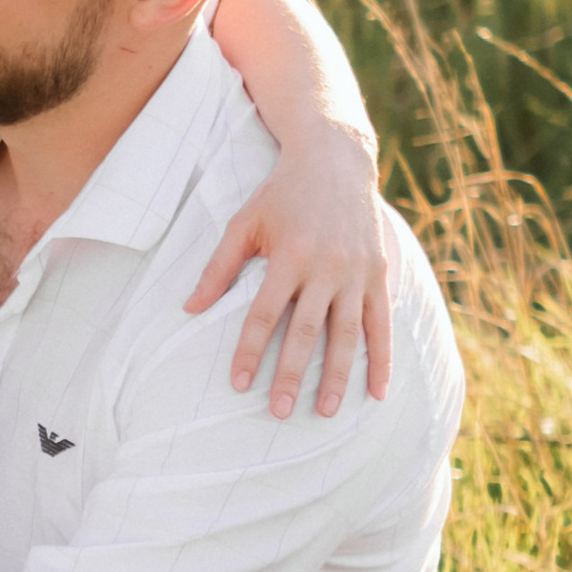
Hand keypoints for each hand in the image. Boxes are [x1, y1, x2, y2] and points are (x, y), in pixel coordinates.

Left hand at [187, 127, 391, 418]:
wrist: (336, 160)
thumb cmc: (281, 194)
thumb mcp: (244, 223)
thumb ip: (219, 267)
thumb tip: (189, 309)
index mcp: (289, 255)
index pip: (265, 314)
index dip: (251, 350)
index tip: (239, 383)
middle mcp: (326, 266)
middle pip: (306, 330)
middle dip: (292, 374)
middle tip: (280, 411)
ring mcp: (356, 272)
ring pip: (347, 333)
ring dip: (338, 376)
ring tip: (324, 412)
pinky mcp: (379, 273)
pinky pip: (382, 324)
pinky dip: (382, 359)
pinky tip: (377, 392)